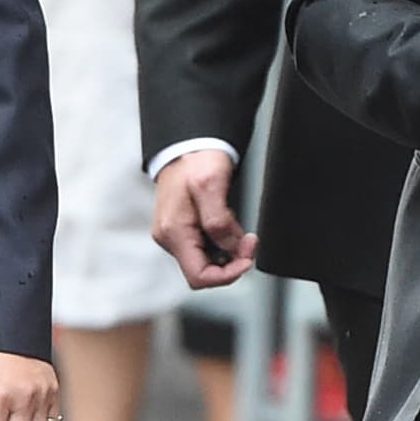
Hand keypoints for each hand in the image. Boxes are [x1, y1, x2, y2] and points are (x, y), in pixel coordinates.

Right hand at [152, 150, 256, 289]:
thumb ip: (219, 220)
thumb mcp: (211, 185)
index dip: (227, 274)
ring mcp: (175, 233)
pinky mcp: (182, 227)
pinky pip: (204, 247)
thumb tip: (229, 246)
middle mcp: (170, 237)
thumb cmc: (196, 159)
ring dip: (227, 252)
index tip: (247, 257)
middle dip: (230, 262)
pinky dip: (221, 242)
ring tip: (240, 232)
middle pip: (202, 271)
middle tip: (249, 242)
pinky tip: (229, 227)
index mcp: (174, 232)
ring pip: (205, 261)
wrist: (187, 143)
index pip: (199, 276)